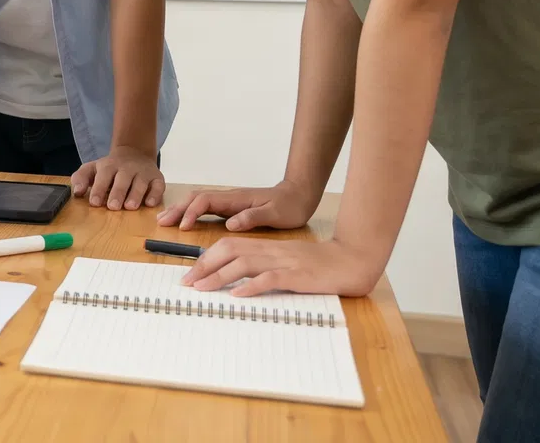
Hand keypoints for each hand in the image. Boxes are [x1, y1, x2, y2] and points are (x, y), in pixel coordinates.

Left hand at [71, 147, 164, 209]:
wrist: (134, 153)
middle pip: (123, 179)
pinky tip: (149, 203)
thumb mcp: (92, 169)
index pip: (103, 176)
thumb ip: (81, 178)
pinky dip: (155, 194)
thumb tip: (76, 191)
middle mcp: (127, 168)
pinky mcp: (157, 179)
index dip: (99, 189)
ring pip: (141, 183)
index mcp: (109, 166)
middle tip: (113, 207)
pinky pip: (158, 186)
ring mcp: (143, 173)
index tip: (95, 202)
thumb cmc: (110, 168)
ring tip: (130, 207)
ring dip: (136, 195)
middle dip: (117, 193)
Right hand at [156, 179, 318, 231]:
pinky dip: (190, 212)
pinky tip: (183, 220)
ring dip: (180, 210)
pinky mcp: (230, 208)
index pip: (206, 202)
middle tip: (161, 222)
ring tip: (163, 220)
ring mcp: (228, 202)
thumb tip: (230, 224)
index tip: (182, 227)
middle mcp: (228, 198)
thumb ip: (252, 217)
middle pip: (195, 199)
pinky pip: (204, 208)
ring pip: (197, 202)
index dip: (191, 213)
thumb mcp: (274, 214)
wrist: (298, 196)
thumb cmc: (289, 206)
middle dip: (177, 209)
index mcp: (236, 199)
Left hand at [182, 237, 382, 297]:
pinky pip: (270, 278)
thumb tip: (238, 281)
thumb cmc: (320, 264)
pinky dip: (251, 285)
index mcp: (267, 247)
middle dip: (204, 266)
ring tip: (202, 289)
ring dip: (219, 276)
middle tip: (187, 283)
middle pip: (229, 251)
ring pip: (244, 263)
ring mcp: (284, 262)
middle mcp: (271, 251)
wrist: (352, 259)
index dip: (206, 258)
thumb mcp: (287, 261)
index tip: (190, 274)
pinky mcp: (298, 274)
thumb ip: (265, 266)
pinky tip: (237, 294)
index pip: (228, 246)